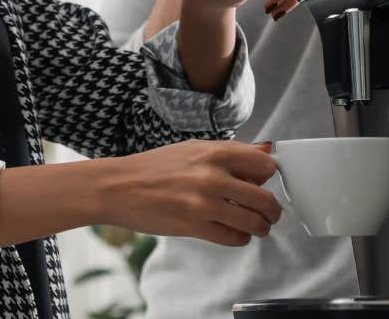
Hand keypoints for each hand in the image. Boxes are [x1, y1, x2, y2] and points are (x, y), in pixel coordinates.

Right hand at [100, 140, 279, 246]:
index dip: (268, 177)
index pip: (265, 165)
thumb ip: (229, 153)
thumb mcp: (192, 149)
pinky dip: (239, 238)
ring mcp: (204, 202)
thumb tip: (265, 150)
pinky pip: (234, 238)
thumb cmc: (153, 168)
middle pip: (265, 199)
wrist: (117, 186)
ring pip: (254, 222)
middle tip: (268, 214)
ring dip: (259, 228)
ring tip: (254, 227)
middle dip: (271, 211)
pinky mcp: (194, 226)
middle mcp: (212, 176)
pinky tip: (232, 232)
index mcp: (214, 152)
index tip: (262, 183)